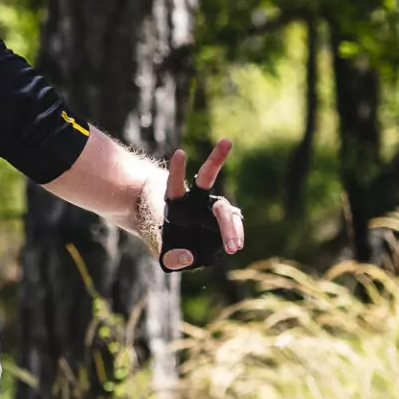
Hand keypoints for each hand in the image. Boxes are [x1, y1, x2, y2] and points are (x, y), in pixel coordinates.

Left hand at [161, 138, 244, 270]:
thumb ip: (172, 257)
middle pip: (206, 178)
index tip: (180, 153)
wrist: (178, 243)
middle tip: (227, 141)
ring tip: (234, 247)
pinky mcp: (222, 220)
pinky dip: (235, 234)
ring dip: (231, 225)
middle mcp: (194, 200)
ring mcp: (210, 209)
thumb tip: (188, 257)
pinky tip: (235, 246)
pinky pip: (232, 224)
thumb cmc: (166, 242)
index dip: (177, 170)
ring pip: (224, 207)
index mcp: (175, 202)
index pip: (175, 183)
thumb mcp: (163, 254)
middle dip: (215, 159)